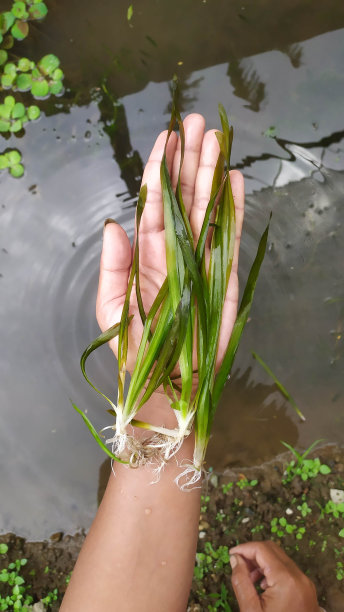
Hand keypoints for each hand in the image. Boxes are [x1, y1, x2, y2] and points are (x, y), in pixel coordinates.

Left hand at [96, 114, 243, 380]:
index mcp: (147, 254)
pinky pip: (229, 236)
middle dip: (190, 159)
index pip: (155, 204)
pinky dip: (234, 208)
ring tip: (217, 139)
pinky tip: (235, 180)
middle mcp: (176, 250)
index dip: (160, 171)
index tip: (165, 138)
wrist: (169, 386)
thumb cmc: (137, 351)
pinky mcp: (224, 276)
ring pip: (209, 209)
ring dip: (213, 174)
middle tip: (196, 122)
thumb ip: (113, 267)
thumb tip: (113, 226)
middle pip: (185, 197)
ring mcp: (202, 260)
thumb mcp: (112, 310)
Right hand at [230, 541, 319, 611]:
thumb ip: (241, 581)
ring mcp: (306, 583)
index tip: (230, 555)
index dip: (244, 548)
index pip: (262, 549)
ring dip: (262, 562)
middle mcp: (299, 577)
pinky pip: (288, 570)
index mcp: (286, 580)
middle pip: (273, 549)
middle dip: (253, 553)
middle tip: (238, 565)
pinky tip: (262, 586)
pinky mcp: (307, 589)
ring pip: (280, 558)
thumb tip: (235, 559)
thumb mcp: (250, 610)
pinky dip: (273, 570)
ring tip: (249, 579)